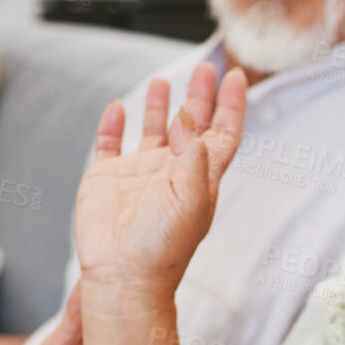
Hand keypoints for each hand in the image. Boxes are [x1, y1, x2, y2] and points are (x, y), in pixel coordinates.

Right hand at [74, 62, 245, 306]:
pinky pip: (110, 144)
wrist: (123, 277)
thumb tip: (189, 115)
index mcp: (200, 178)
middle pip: (191, 126)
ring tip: (163, 81)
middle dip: (199, 96)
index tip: (238, 76)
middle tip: (206, 67)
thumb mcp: (191, 199)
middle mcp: (171, 172)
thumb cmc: (163, 247)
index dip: (232, 106)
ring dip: (159, 106)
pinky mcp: (107, 180)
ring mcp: (138, 175)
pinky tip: (119, 108)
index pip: (222, 134)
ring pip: (152, 131)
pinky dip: (114, 124)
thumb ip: (194, 154)